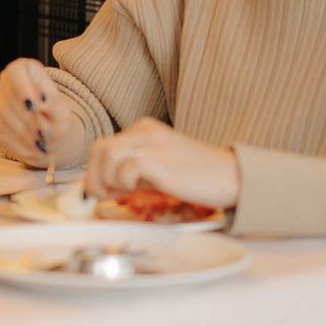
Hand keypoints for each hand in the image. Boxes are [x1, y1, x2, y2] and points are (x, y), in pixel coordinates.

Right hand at [0, 58, 84, 169]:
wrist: (47, 132)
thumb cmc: (54, 117)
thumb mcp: (62, 111)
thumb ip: (55, 106)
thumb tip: (42, 104)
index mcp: (25, 69)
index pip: (16, 74)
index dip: (25, 91)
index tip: (37, 107)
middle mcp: (5, 81)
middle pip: (9, 99)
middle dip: (29, 120)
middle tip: (45, 133)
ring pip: (3, 117)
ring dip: (25, 134)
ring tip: (41, 144)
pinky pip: (0, 132)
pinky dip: (18, 143)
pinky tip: (32, 148)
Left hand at [82, 118, 238, 208]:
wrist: (230, 176)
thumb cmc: (196, 176)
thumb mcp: (158, 167)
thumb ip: (132, 171)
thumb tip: (102, 186)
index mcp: (143, 129)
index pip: (104, 146)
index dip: (96, 170)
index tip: (104, 190)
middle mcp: (144, 131)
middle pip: (99, 149)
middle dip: (95, 176)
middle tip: (107, 195)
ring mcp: (150, 142)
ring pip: (106, 156)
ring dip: (107, 180)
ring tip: (124, 193)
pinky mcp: (157, 158)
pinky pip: (124, 169)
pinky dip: (123, 183)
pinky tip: (137, 190)